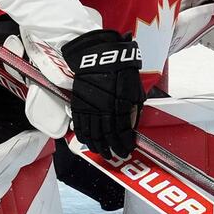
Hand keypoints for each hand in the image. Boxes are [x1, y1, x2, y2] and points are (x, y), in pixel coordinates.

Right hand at [61, 30, 144, 159]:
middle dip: (111, 149)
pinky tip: (87, 141)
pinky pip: (79, 124)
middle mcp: (103, 110)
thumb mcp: (134, 90)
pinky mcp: (79, 104)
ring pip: (91, 133)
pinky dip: (83, 135)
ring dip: (97, 146)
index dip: (124, 144)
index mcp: (119, 106)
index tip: (127, 150)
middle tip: (115, 157)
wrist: (100, 56)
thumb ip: (132, 109)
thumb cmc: (121, 71)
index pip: (122, 133)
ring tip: (102, 153)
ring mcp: (89, 108)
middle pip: (106, 136)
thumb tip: (131, 124)